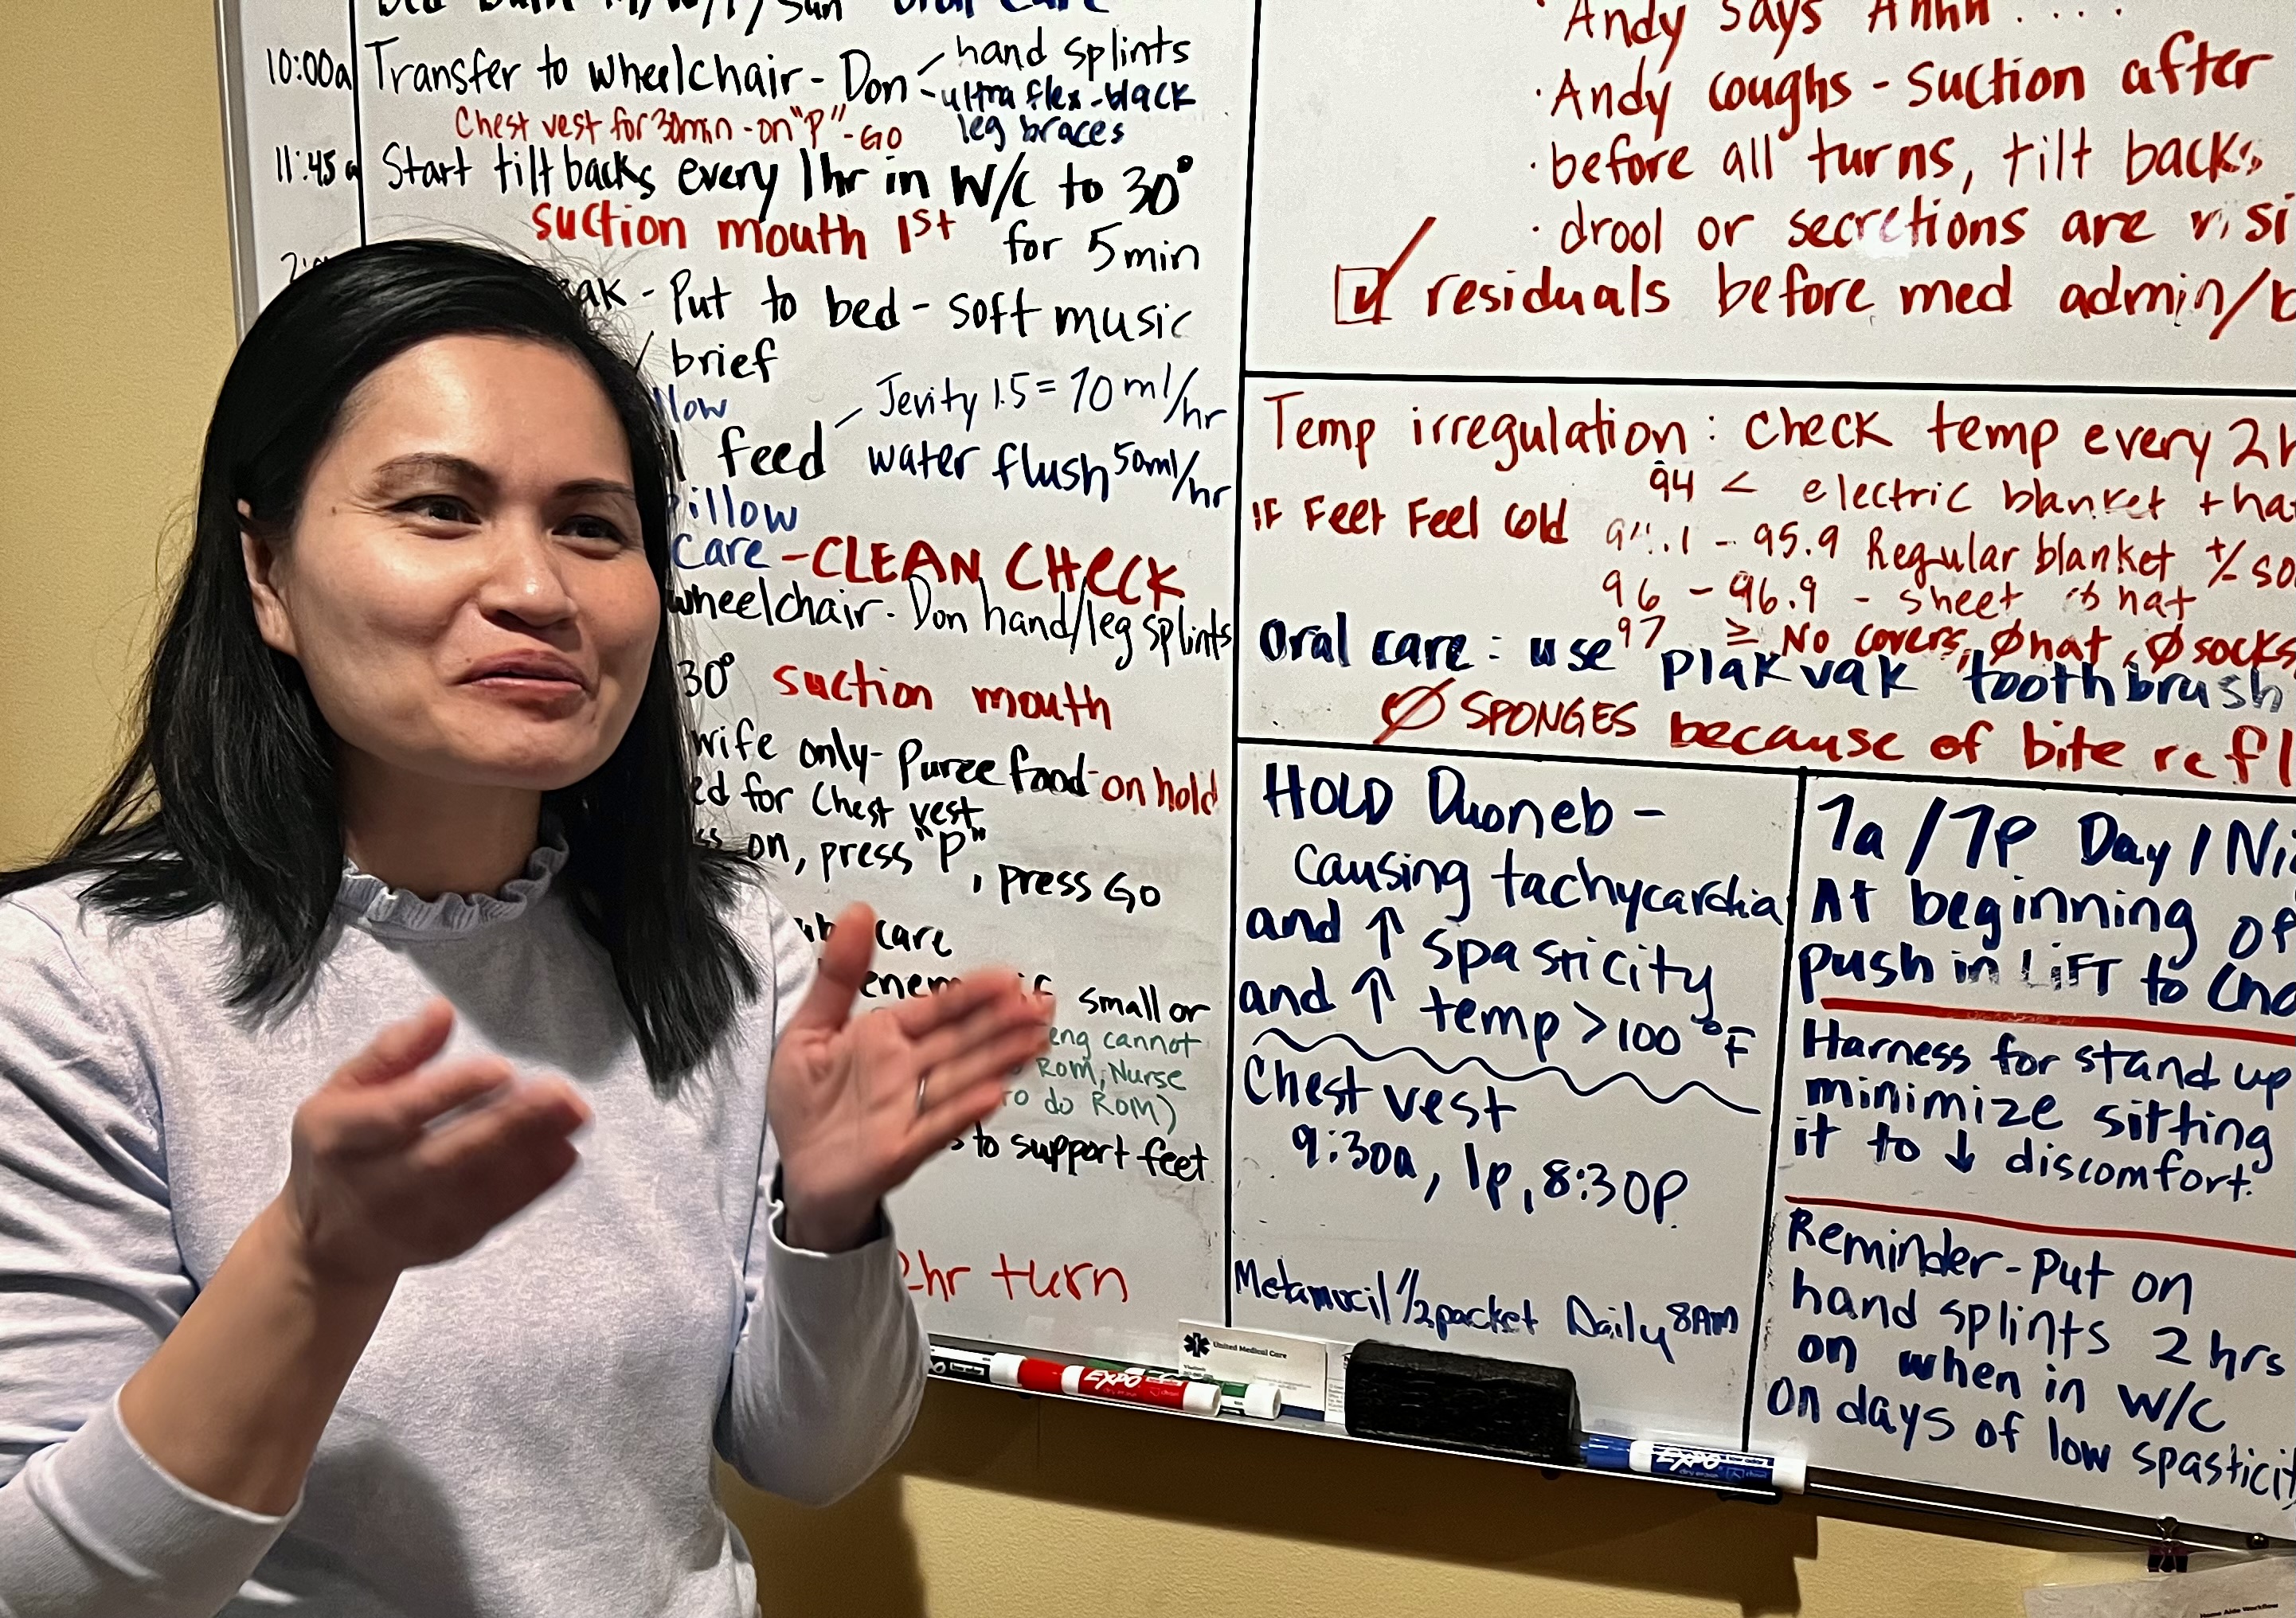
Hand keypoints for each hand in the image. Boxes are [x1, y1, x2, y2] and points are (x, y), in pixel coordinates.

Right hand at [274, 999, 592, 1288]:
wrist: (328, 1241)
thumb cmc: (343, 1147)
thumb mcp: (346, 1089)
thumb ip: (394, 1050)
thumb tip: (441, 1011)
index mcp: (340, 1136)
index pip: (398, 1113)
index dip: (450, 1091)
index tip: (501, 1068)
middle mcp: (375, 1185)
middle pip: (445, 1157)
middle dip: (508, 1124)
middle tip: (559, 1092)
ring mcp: (412, 1221)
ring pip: (477, 1189)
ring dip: (532, 1152)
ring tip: (573, 1115)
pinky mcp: (446, 1242)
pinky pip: (494, 1214)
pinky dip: (533, 1186)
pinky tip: (565, 1153)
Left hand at [769, 903, 1053, 1251]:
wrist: (798, 1175)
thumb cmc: (804, 1105)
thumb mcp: (807, 1028)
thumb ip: (837, 974)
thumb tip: (857, 915)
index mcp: (884, 1037)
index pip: (938, 1008)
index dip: (973, 992)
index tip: (1007, 977)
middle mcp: (903, 1070)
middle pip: (961, 1040)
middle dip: (1002, 1022)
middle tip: (1039, 1005)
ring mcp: (907, 1109)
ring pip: (960, 1077)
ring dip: (998, 1059)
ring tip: (1033, 1042)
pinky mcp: (900, 1148)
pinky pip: (936, 1126)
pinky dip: (963, 1111)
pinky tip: (992, 1094)